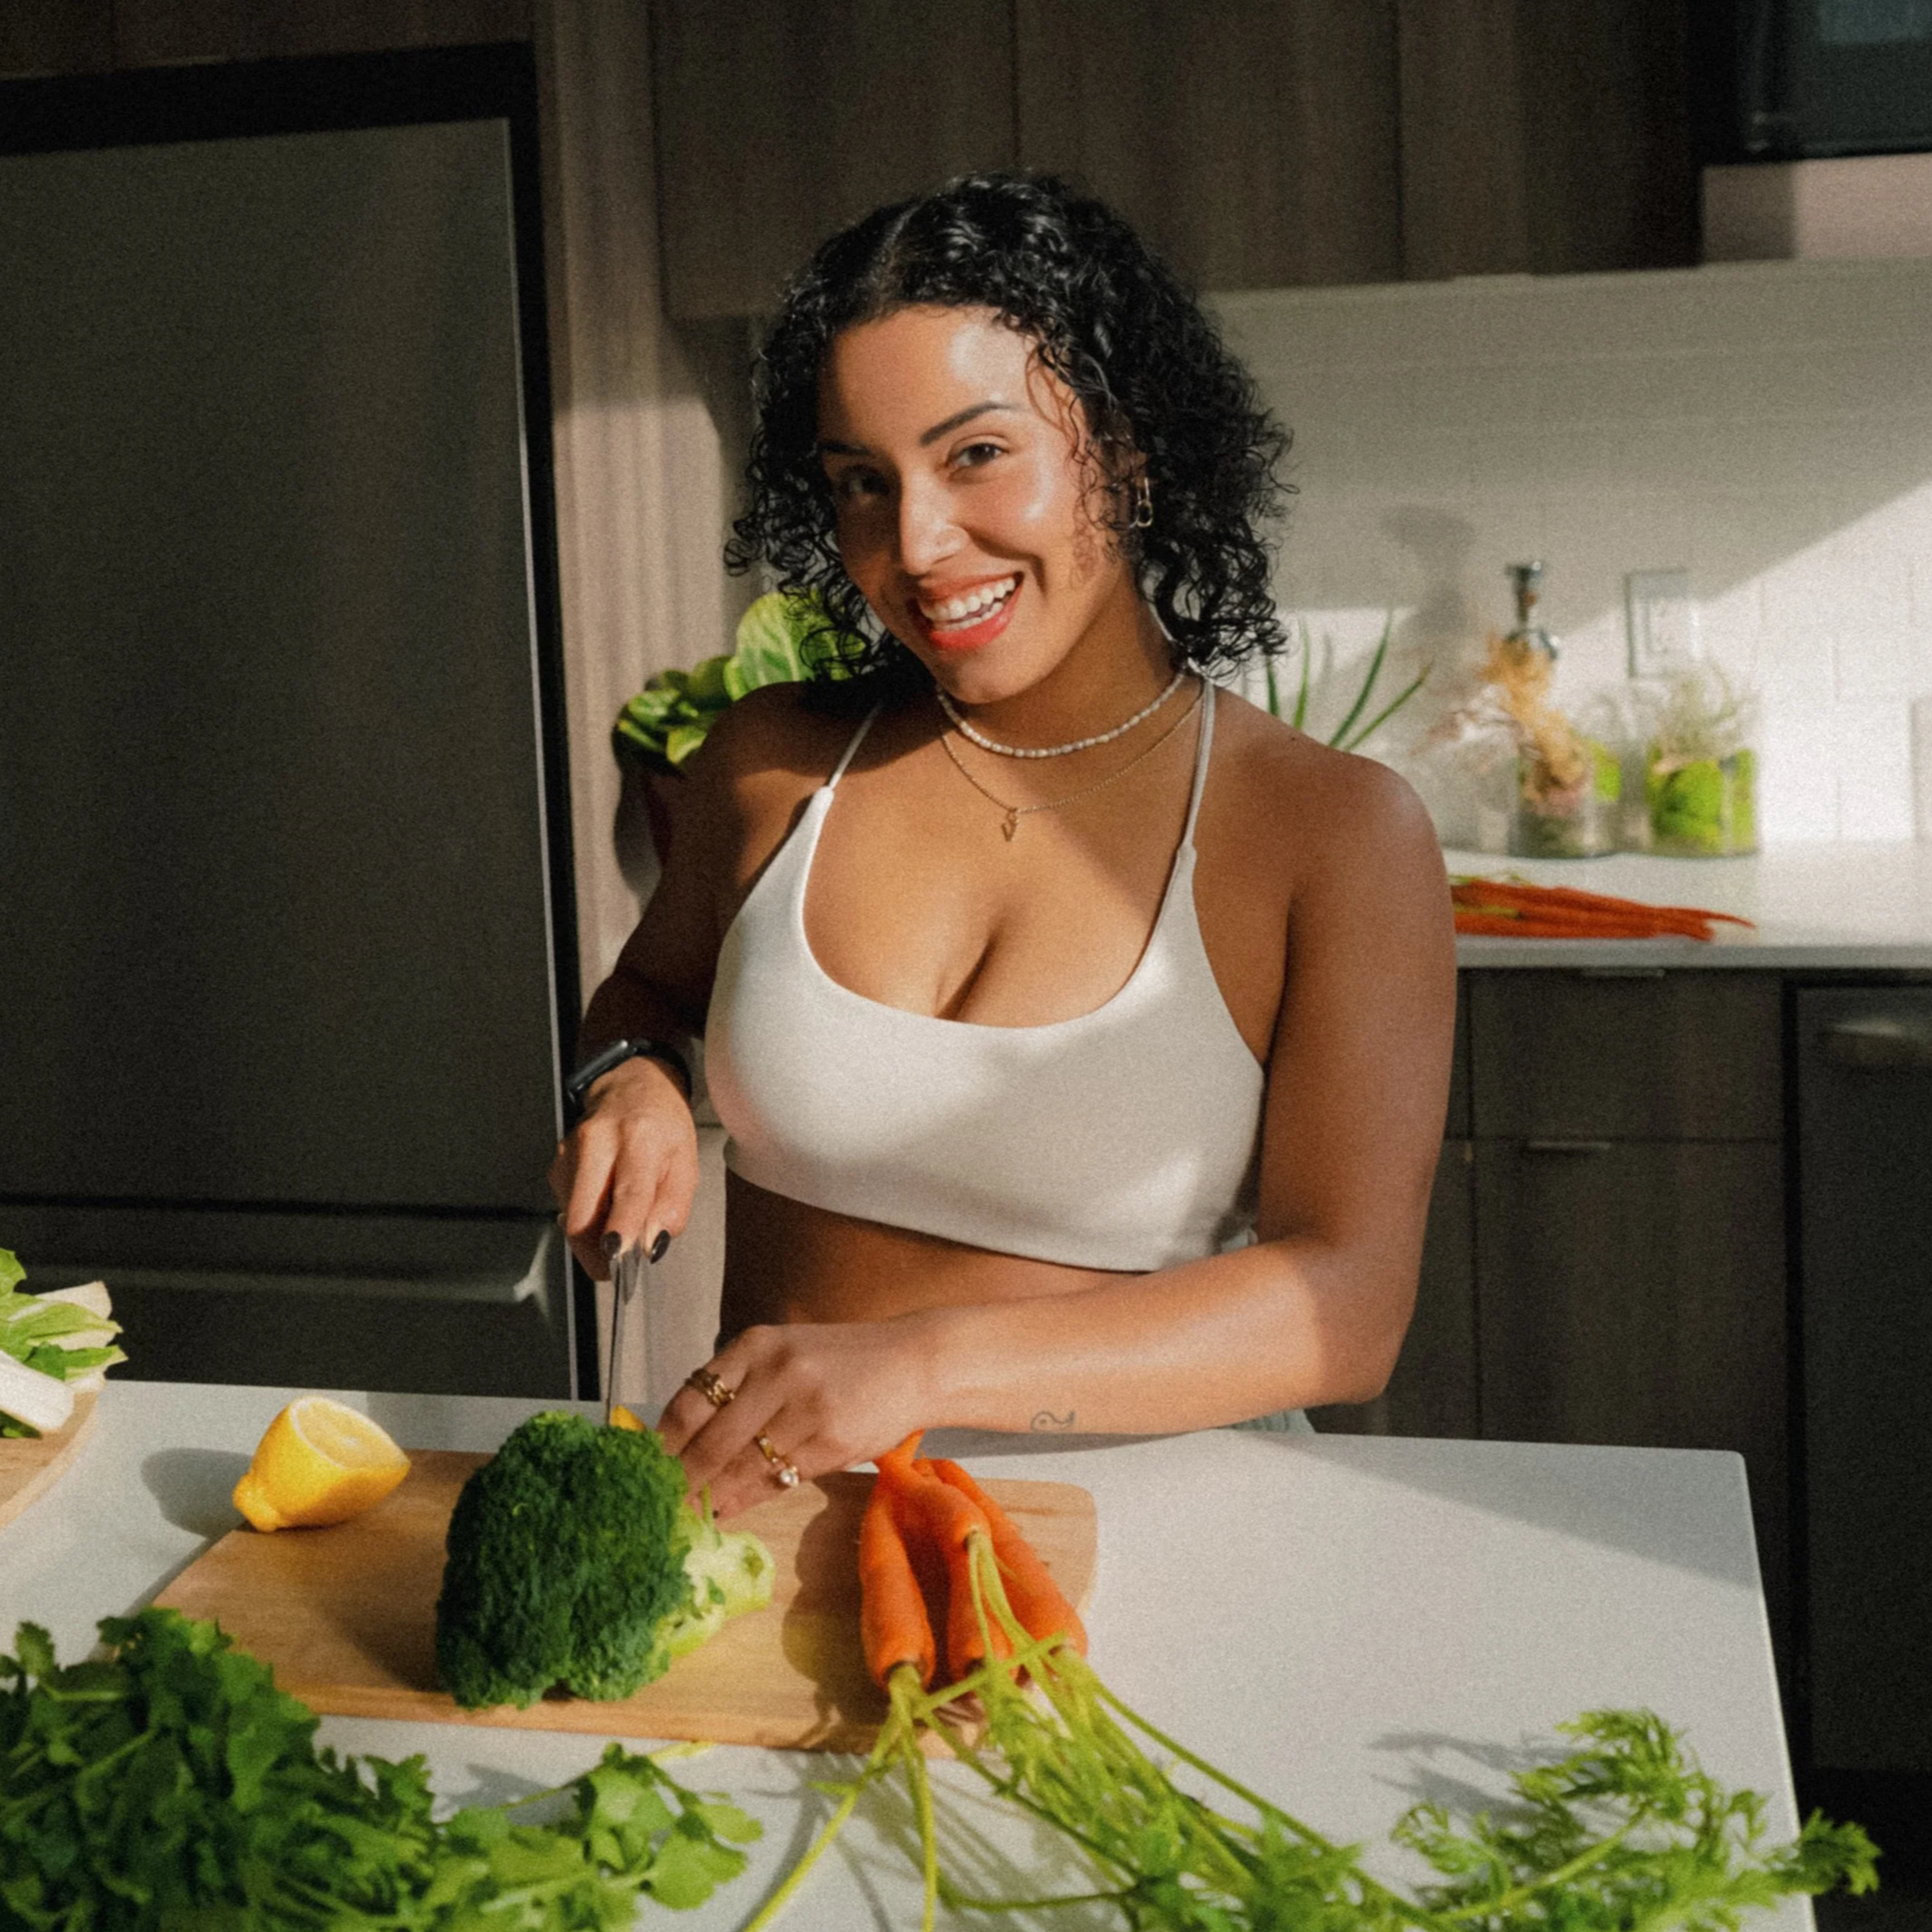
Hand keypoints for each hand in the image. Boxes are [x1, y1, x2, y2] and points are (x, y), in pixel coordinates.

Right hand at [549, 1056, 697, 1280]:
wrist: (632, 1087)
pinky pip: (568, 1208)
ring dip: (594, 1236)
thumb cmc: (663, 1127)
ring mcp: (569, 1152)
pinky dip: (588, 1220)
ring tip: (620, 1223)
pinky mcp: (556, 1164)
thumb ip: (673, 1207)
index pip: (628, 1190)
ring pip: (571, 1216)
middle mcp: (597, 1141)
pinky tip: (606, 1206)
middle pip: (583, 1214)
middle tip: (616, 1269)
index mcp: (639, 1137)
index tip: (619, 1256)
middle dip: (596, 1252)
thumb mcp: (686, 1162)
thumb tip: (650, 1244)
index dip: (622, 1227)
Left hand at [656, 1314, 939, 1517]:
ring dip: (709, 1497)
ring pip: (742, 1467)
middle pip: (711, 1440)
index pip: (691, 1400)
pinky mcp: (832, 1443)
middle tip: (655, 1504)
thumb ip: (737, 1388)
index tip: (644, 1469)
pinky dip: (745, 1501)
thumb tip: (681, 1443)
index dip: (662, 1442)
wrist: (914, 1362)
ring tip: (685, 1514)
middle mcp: (778, 1372)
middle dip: (679, 1480)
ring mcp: (806, 1409)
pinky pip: (776, 1481)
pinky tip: (727, 1510)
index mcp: (757, 1345)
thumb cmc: (841, 1362)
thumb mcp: (784, 1355)